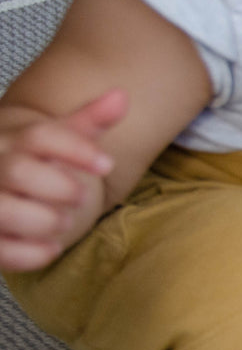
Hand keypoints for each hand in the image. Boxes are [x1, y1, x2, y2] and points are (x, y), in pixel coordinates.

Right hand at [0, 89, 125, 271]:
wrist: (0, 184)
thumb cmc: (36, 160)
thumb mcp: (60, 139)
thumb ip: (88, 121)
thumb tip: (121, 96)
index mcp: (12, 140)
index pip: (41, 136)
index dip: (78, 149)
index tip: (107, 165)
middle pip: (20, 171)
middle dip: (62, 188)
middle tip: (82, 197)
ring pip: (6, 211)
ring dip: (47, 221)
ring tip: (64, 221)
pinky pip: (3, 250)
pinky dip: (32, 253)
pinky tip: (51, 247)